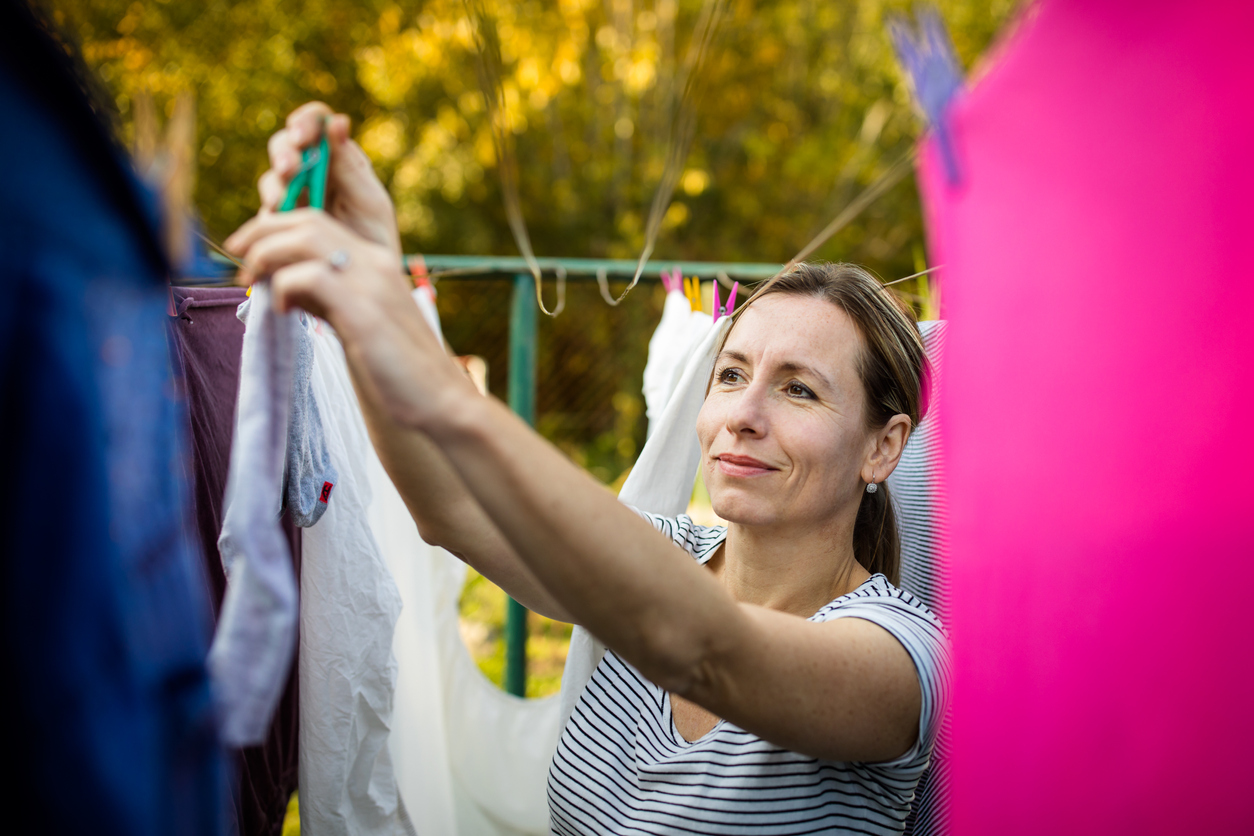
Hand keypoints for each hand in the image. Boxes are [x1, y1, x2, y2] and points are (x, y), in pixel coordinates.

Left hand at [225, 210, 472, 429]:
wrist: (442, 402)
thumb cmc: (399, 371)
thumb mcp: (358, 322)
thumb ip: (328, 298)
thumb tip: (285, 285)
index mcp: (375, 263)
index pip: (317, 220)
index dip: (275, 228)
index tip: (248, 252)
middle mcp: (374, 262)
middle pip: (307, 219)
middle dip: (261, 232)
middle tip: (236, 260)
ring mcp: (371, 283)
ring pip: (305, 237)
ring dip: (266, 253)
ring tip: (251, 281)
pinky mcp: (364, 311)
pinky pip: (309, 277)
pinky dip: (284, 287)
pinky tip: (282, 311)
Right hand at [259, 102, 401, 255]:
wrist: (365, 287)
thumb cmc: (375, 241)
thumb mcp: (370, 203)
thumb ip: (350, 167)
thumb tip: (336, 121)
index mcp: (339, 160)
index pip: (316, 124)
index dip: (305, 122)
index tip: (304, 136)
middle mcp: (312, 174)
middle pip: (286, 145)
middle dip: (284, 153)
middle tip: (290, 169)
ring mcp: (292, 198)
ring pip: (272, 178)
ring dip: (275, 185)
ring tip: (281, 203)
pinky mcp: (278, 224)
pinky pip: (266, 214)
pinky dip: (269, 216)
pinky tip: (276, 222)